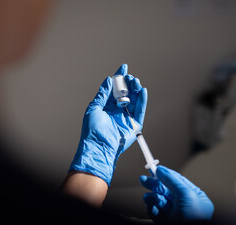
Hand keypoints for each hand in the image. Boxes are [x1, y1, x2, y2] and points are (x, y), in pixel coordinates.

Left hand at [69, 64, 147, 185]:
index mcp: (106, 106)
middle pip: (126, 92)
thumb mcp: (94, 108)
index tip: (123, 67)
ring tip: (135, 82)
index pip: (114, 88)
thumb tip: (108, 80)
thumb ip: (102, 94)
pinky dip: (143, 100)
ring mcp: (126, 117)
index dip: (119, 77)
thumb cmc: (92, 130)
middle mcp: (117, 110)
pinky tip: (143, 91)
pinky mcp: (134, 124)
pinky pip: (140, 110)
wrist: (99, 147)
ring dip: (136, 89)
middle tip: (129, 77)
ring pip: (135, 99)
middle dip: (129, 82)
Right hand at [139, 165, 213, 221]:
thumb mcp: (186, 193)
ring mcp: (172, 213)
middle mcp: (181, 204)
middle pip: (164, 189)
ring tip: (149, 198)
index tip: (153, 168)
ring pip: (157, 199)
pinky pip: (153, 210)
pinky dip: (150, 207)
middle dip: (153, 184)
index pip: (175, 181)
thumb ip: (172, 179)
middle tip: (143, 180)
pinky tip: (152, 207)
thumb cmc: (195, 218)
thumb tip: (161, 170)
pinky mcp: (163, 221)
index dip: (164, 174)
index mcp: (192, 196)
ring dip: (151, 197)